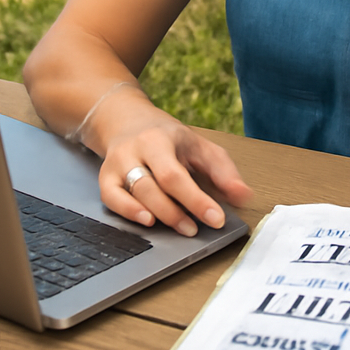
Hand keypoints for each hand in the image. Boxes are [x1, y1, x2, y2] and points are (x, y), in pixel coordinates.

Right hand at [95, 97, 251, 235]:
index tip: (217, 218)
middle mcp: (136, 149)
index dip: (197, 200)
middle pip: (155, 185)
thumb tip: (243, 196)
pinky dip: (127, 212)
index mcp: (161, 139)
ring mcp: (118, 164)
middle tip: (197, 228)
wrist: (128, 121)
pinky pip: (111, 199)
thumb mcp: (199, 147)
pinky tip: (147, 222)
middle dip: (178, 211)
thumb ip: (222, 171)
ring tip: (183, 228)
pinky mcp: (105, 177)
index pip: (177, 174)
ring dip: (160, 215)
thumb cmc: (168, 139)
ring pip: (136, 193)